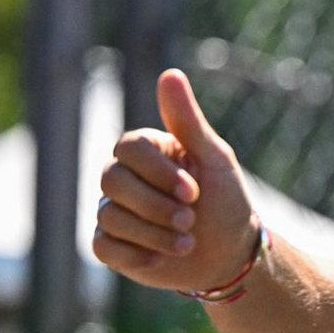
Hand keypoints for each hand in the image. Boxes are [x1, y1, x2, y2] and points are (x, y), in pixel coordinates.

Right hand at [94, 69, 257, 292]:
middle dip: (155, 206)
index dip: (158, 172)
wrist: (231, 254)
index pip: (128, 147)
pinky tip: (161, 259)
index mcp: (147, 152)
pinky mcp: (112, 245)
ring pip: (110, 216)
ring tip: (187, 243)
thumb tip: (170, 74)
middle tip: (190, 221)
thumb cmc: (226, 201)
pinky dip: (134, 255)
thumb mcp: (215, 160)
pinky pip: (103, 246)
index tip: (193, 191)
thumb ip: (188, 121)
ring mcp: (114, 211)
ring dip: (154, 234)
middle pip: (112, 181)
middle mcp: (124, 178)